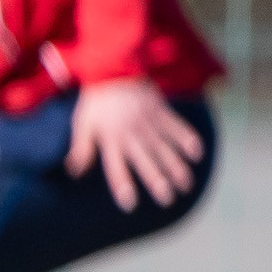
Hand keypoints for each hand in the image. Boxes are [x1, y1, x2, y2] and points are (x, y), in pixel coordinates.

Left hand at [64, 77, 203, 210]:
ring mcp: (148, 122)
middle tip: (167, 199)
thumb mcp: (82, 124)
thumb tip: (73, 172)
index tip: (129, 203)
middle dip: (157, 180)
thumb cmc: (96, 101)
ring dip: (176, 166)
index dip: (122, 184)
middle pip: (145, 161)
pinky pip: (177, 126)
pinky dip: (187, 138)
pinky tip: (197, 153)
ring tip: (186, 184)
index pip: (115, 167)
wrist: (113, 68)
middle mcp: (130, 134)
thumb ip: (81, 149)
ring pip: (164, 148)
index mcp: (110, 139)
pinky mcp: (160, 111)